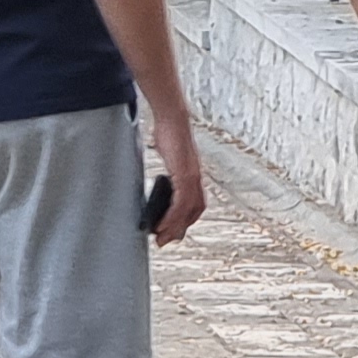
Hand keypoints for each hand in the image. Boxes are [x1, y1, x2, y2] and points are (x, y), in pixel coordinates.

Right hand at [147, 114, 208, 246]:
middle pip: (194, 211)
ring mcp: (192, 177)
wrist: (173, 118)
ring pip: (188, 210)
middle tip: (165, 239)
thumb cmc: (170, 133)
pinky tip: (162, 223)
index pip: (195, 204)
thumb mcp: (169, 156)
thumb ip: (170, 170)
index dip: (185, 219)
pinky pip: (181, 202)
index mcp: (193, 175)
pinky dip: (172, 216)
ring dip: (174, 226)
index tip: (173, 230)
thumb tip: (164, 178)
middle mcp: (196, 178)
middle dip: (179, 228)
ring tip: (161, 236)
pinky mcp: (184, 174)